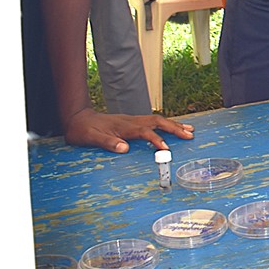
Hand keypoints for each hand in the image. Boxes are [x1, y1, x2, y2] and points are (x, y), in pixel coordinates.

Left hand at [64, 109, 194, 153]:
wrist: (77, 118)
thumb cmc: (84, 130)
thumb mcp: (92, 138)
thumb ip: (108, 142)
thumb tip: (125, 148)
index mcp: (124, 126)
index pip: (145, 132)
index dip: (156, 139)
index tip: (166, 149)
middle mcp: (131, 121)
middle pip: (157, 122)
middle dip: (175, 128)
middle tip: (190, 134)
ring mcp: (132, 120)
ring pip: (157, 120)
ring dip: (173, 125)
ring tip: (189, 129)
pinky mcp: (131, 122)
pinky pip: (152, 122)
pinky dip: (165, 124)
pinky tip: (171, 128)